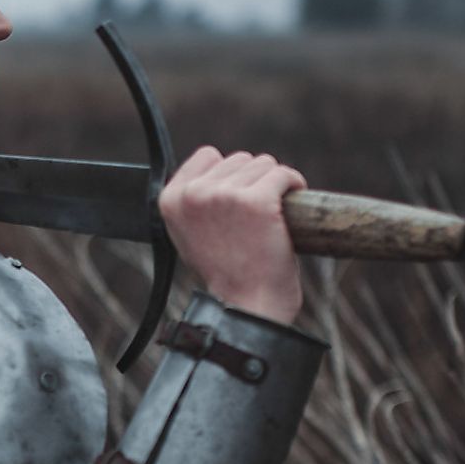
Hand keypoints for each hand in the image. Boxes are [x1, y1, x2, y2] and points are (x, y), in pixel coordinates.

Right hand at [157, 147, 306, 325]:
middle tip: (256, 220)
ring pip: (264, 164)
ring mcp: (224, 195)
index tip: (237, 202)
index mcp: (170, 200)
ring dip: (274, 186)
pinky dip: (294, 186)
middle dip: (253, 182)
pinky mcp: (256, 200)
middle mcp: (193, 193)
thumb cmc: (227, 275)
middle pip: (239, 159)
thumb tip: (220, 171)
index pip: (207, 156)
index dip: (228, 175)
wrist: (246, 307)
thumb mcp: (191, 234)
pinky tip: (291, 207)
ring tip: (271, 218)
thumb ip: (196, 201)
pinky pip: (284, 174)